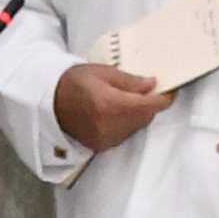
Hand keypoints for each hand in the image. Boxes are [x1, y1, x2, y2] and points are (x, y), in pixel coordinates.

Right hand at [49, 60, 166, 153]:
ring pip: (136, 127)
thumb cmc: (73, 82)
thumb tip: (152, 85)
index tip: (171, 91)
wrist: (48, 102)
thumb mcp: (102, 72)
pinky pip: (124, 135)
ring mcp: (106, 138)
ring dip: (139, 115)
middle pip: (146, 117)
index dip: (165, 98)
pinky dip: (127, 124)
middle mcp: (111, 125)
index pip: (150, 105)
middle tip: (148, 91)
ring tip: (129, 100)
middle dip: (151, 105)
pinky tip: (117, 112)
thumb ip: (130, 81)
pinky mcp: (101, 145)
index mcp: (112, 104)